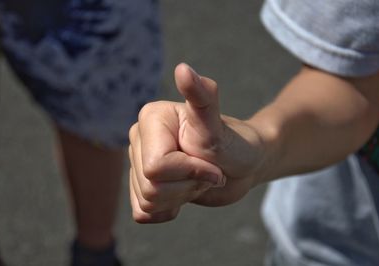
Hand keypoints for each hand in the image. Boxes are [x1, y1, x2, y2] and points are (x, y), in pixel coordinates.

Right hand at [128, 63, 263, 222]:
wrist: (240, 166)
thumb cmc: (233, 143)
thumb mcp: (217, 126)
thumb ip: (202, 97)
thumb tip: (183, 68)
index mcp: (150, 119)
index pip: (156, 167)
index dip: (190, 172)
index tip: (210, 163)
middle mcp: (139, 139)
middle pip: (150, 187)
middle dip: (187, 185)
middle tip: (206, 171)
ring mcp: (138, 163)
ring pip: (147, 202)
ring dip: (181, 196)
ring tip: (196, 178)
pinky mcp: (142, 186)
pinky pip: (142, 213)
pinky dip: (169, 209)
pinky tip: (183, 192)